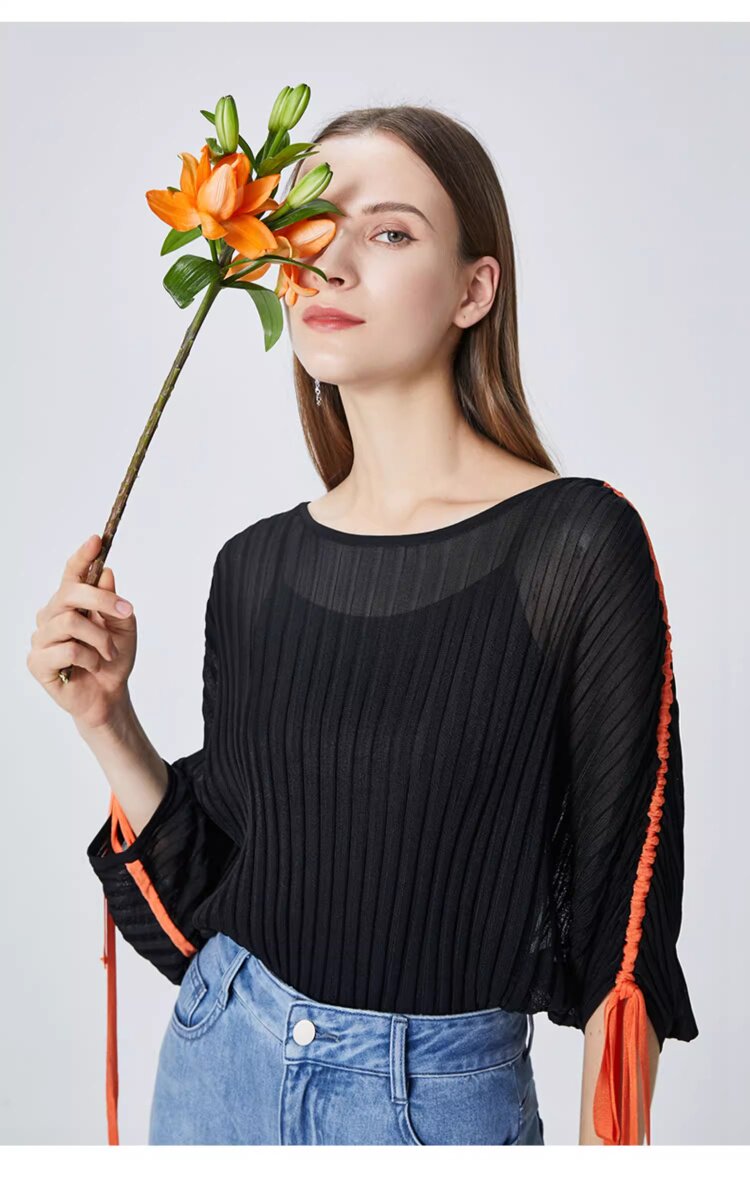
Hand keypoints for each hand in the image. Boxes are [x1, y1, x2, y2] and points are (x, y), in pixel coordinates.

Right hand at [27, 534, 137, 729]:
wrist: (109, 695)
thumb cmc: (112, 660)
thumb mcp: (124, 627)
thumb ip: (114, 602)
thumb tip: (106, 573)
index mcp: (69, 604)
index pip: (71, 575)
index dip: (82, 556)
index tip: (96, 540)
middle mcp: (50, 616)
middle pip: (69, 594)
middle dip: (102, 600)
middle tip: (126, 612)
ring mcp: (41, 639)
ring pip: (72, 623)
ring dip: (101, 639)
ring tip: (109, 654)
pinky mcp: (37, 662)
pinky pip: (68, 650)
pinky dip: (90, 659)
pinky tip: (92, 667)